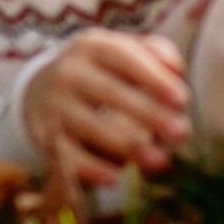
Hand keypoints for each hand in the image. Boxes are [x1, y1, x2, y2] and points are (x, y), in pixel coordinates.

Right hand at [23, 32, 190, 200]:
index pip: (126, 59)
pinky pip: (68, 155)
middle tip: (182, 134)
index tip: (182, 100)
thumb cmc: (102, 70)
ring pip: (91, 126)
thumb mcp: (124, 51)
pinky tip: (116, 177)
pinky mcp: (44, 136)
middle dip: (149, 115)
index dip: (154, 79)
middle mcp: (70, 72)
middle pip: (110, 93)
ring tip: (160, 161)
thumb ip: (157, 54)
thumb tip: (176, 71)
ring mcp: (54, 104)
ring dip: (127, 146)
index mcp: (94, 46)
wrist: (41, 88)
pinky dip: (91, 169)